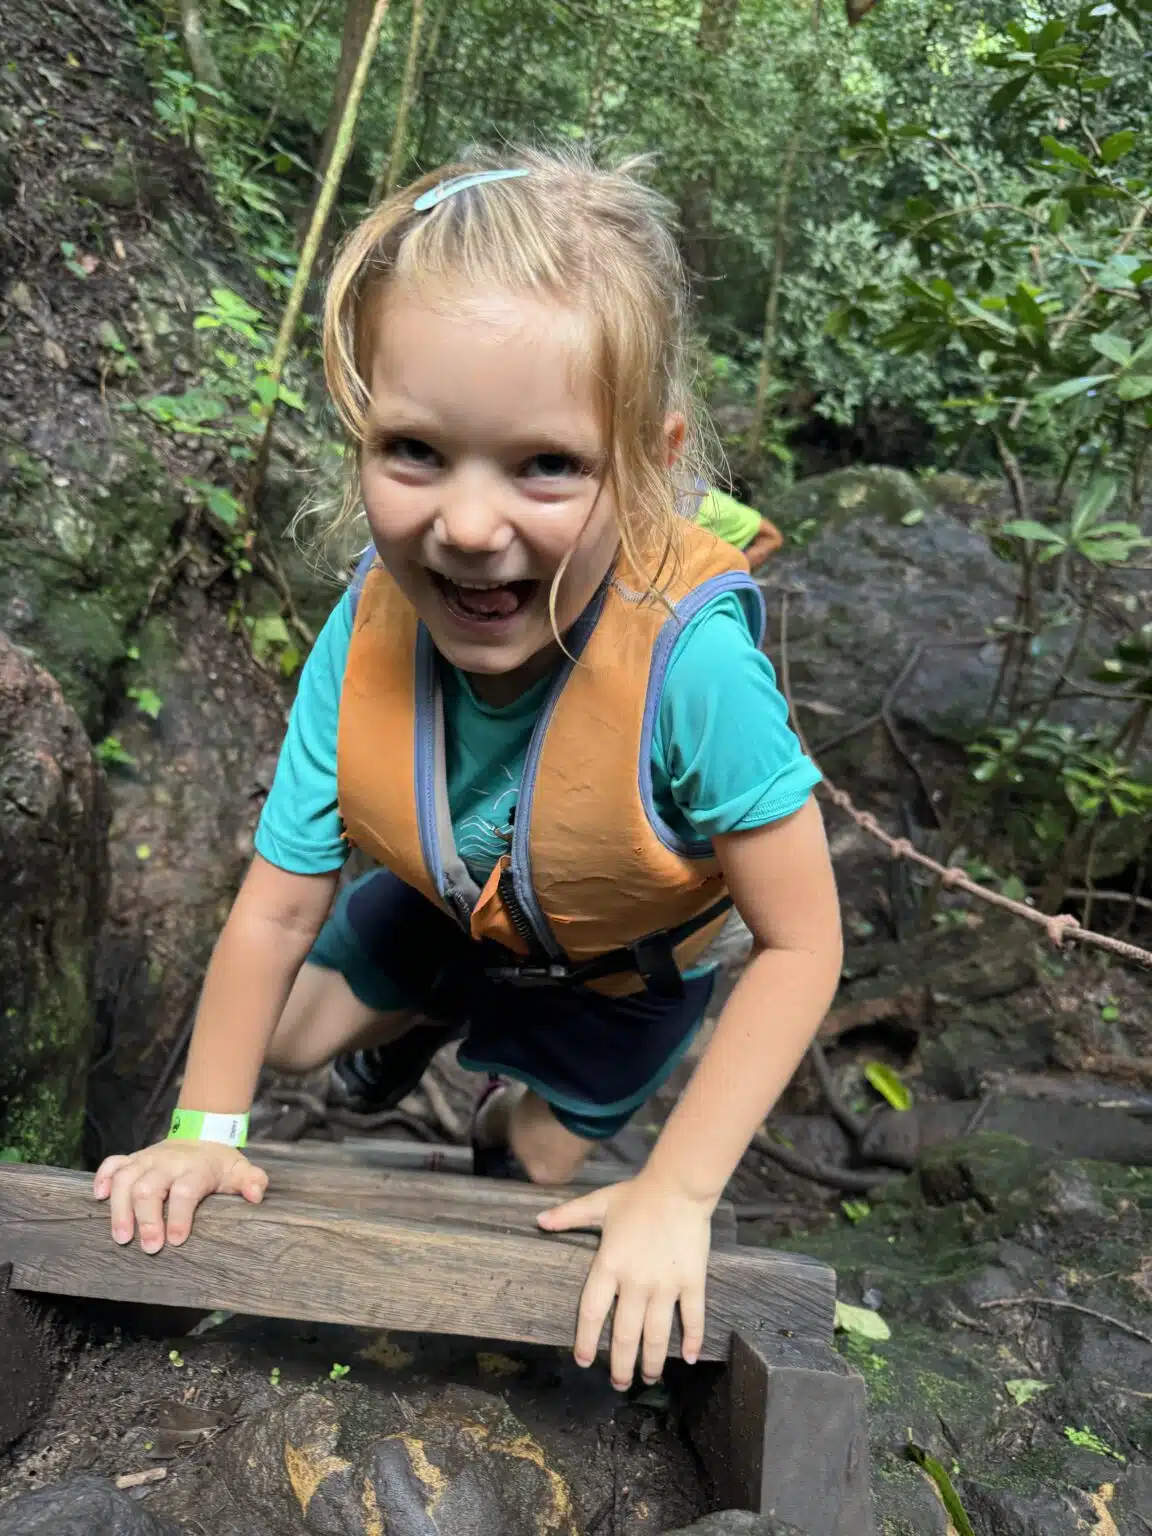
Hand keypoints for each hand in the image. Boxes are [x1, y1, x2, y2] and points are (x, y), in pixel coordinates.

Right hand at [92, 1140, 267, 1253]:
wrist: (202, 1133)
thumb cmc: (218, 1163)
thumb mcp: (239, 1170)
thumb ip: (252, 1181)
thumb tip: (256, 1195)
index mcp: (195, 1168)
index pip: (185, 1191)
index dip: (179, 1216)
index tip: (176, 1240)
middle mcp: (167, 1162)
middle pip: (149, 1188)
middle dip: (146, 1219)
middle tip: (149, 1247)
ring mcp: (147, 1160)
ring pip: (125, 1179)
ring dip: (120, 1208)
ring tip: (121, 1237)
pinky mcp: (132, 1159)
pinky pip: (112, 1164)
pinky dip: (102, 1178)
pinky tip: (97, 1198)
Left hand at [537, 1174, 711, 1389]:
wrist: (679, 1186)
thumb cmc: (637, 1195)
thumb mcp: (598, 1203)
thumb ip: (568, 1216)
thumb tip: (538, 1221)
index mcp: (610, 1265)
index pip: (592, 1312)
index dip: (586, 1340)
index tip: (584, 1361)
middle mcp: (636, 1281)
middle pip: (625, 1333)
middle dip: (621, 1364)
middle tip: (619, 1384)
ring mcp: (665, 1284)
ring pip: (657, 1333)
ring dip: (652, 1361)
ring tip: (647, 1378)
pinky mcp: (691, 1281)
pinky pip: (692, 1316)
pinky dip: (691, 1339)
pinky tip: (688, 1358)